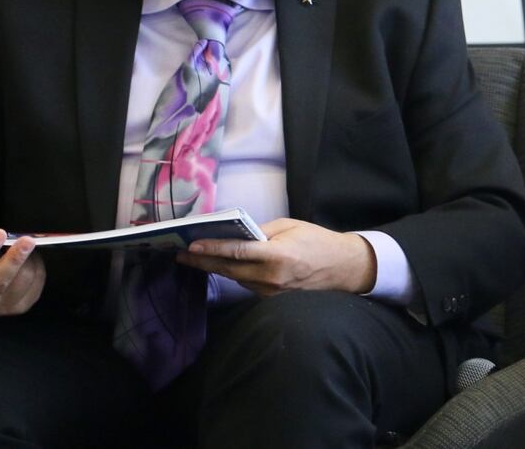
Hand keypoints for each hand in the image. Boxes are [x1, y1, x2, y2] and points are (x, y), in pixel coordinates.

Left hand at [176, 218, 376, 295]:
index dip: (211, 248)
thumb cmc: (317, 241)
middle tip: (181, 253)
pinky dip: (234, 274)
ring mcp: (271, 291)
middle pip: (228, 269)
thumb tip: (235, 233)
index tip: (190, 245)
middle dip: (202, 261)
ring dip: (216, 268)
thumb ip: (262, 231)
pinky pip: (246, 284)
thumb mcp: (291, 226)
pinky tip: (222, 266)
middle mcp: (272, 277)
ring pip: (235, 278)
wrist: (342, 268)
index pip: (237, 252)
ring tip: (196, 257)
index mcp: (278, 255)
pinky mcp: (271, 298)